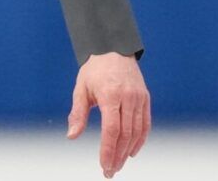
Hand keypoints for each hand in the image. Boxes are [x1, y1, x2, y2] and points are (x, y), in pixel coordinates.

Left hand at [66, 51, 150, 176]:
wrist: (113, 49)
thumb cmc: (95, 70)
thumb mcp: (81, 89)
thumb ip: (78, 113)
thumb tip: (72, 135)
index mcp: (110, 95)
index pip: (111, 129)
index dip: (108, 150)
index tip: (104, 164)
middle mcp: (128, 97)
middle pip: (125, 134)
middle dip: (118, 155)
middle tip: (110, 170)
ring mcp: (139, 98)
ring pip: (137, 131)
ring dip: (128, 151)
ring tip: (119, 164)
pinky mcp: (145, 98)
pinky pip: (146, 124)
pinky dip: (140, 140)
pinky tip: (132, 151)